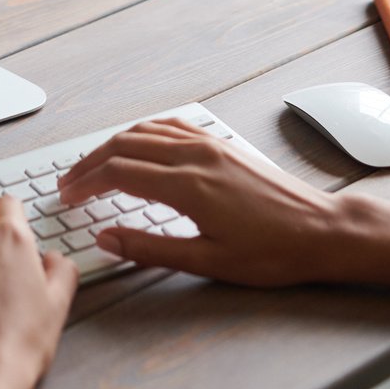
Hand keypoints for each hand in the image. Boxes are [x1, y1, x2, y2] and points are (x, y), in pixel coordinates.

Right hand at [58, 117, 345, 286]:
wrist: (322, 231)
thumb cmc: (272, 253)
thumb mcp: (207, 262)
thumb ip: (150, 249)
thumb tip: (107, 239)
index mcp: (189, 184)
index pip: (119, 172)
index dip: (86, 184)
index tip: (67, 198)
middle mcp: (196, 155)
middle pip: (126, 145)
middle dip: (90, 162)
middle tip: (69, 184)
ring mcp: (211, 144)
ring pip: (146, 130)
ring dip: (113, 144)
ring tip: (93, 165)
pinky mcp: (223, 144)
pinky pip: (172, 126)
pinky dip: (143, 133)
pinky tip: (137, 144)